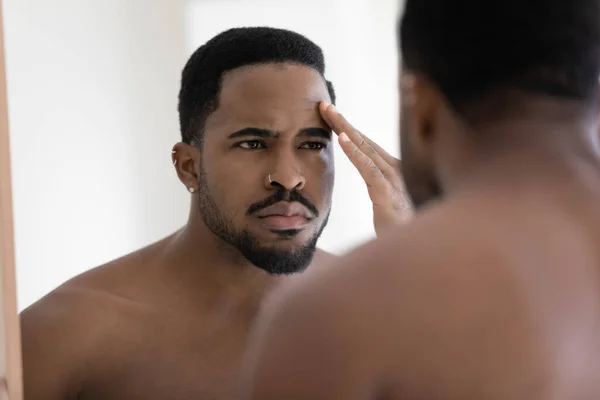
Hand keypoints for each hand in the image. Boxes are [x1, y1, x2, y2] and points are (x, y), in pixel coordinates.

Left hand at [319, 102, 412, 235]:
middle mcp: (393, 169)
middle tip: (323, 104)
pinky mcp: (387, 194)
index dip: (346, 127)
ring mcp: (392, 180)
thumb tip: (368, 178)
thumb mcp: (387, 202)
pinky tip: (343, 140)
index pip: (365, 144)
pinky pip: (368, 170)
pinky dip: (355, 153)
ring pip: (365, 149)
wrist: (417, 247)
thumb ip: (379, 186)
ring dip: (345, 129)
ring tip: (330, 113)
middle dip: (342, 121)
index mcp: (391, 169)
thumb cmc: (402, 226)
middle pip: (363, 140)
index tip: (328, 112)